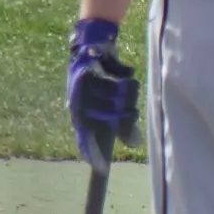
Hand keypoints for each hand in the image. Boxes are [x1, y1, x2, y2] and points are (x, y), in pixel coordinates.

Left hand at [67, 18, 139, 174]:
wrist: (93, 44)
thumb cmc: (102, 79)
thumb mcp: (110, 104)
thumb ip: (122, 124)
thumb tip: (135, 144)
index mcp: (79, 114)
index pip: (84, 140)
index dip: (93, 154)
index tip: (101, 169)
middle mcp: (78, 104)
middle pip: (109, 119)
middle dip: (123, 114)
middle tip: (128, 106)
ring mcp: (84, 88)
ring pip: (116, 101)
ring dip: (125, 93)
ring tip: (123, 86)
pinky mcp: (92, 71)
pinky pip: (119, 83)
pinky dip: (125, 77)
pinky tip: (122, 72)